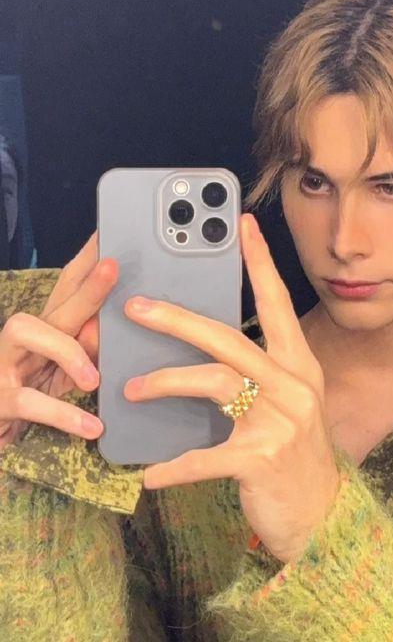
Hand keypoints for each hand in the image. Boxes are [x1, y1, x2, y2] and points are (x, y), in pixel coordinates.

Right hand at [0, 231, 116, 450]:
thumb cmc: (35, 392)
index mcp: (46, 328)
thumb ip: (89, 349)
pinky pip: (32, 402)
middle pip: (56, 304)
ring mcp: (6, 363)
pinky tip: (91, 426)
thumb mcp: (67, 371)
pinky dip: (64, 414)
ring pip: (31, 334)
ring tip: (93, 380)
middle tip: (113, 268)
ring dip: (67, 352)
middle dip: (86, 286)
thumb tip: (109, 330)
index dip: (87, 260)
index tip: (109, 235)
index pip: (67, 286)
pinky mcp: (0, 398)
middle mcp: (24, 337)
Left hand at [122, 213, 340, 563]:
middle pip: (228, 338)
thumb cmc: (296, 452)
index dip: (259, 262)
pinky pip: (204, 456)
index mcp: (299, 365)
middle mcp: (294, 384)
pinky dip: (173, 467)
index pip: (277, 304)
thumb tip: (197, 350)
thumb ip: (254, 374)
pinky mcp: (262, 459)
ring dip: (165, 384)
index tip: (242, 225)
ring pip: (213, 384)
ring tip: (131, 389)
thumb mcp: (286, 404)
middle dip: (178, 319)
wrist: (324, 514)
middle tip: (138, 308)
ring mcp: (281, 421)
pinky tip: (150, 475)